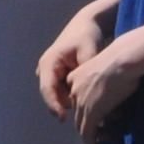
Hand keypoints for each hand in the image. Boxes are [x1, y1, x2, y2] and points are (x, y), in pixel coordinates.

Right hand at [35, 0, 114, 122]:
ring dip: (76, 102)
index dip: (54, 106)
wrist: (88, 24)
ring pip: (63, 95)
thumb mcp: (88, 52)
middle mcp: (46, 71)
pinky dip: (79, 96)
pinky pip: (68, 91)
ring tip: (96, 109)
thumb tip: (89, 93)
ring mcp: (53, 74)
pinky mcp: (61, 76)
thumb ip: (86, 72)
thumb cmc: (86, 35)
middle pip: (56, 96)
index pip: (47, 89)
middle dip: (71, 107)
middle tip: (90, 117)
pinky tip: (95, 100)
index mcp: (48, 63)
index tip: (64, 119)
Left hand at [63, 35, 143, 142]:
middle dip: (91, 123)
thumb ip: (109, 78)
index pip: (78, 97)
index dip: (88, 107)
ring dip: (94, 135)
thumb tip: (123, 83)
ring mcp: (80, 103)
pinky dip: (91, 142)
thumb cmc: (123, 59)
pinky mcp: (90, 114)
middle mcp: (74, 91)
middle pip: (79, 112)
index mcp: (76, 77)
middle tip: (105, 131)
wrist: (123, 60)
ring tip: (106, 140)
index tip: (101, 114)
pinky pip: (86, 133)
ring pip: (82, 125)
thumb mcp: (110, 68)